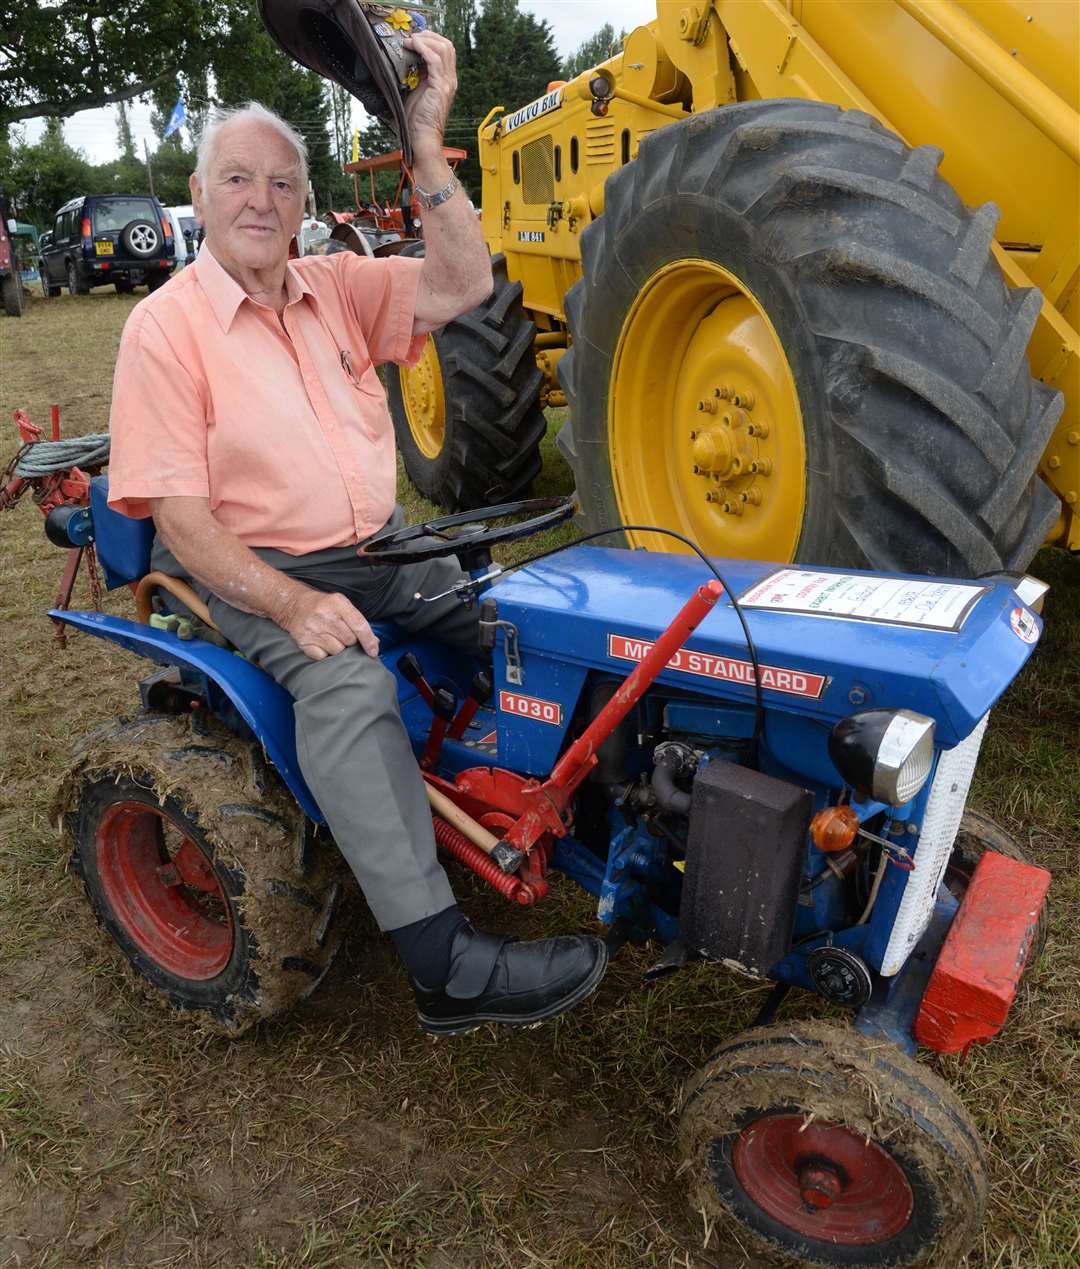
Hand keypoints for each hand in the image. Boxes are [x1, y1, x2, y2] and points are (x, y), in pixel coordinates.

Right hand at [277, 585, 379, 659]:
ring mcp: (312, 629)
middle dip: (349, 640)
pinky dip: (324, 653)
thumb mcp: (342, 605)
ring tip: (329, 636)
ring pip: (337, 650)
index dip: (369, 641)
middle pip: (349, 640)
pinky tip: (320, 642)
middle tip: (340, 633)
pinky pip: (323, 657)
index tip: (373, 652)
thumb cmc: (323, 606)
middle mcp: (324, 615)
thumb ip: (358, 622)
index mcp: (338, 603)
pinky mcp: (303, 641)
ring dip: (337, 647)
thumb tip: (374, 643)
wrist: (294, 605)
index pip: (359, 626)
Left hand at [402, 30, 455, 163]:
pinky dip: (422, 48)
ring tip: (410, 41)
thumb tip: (407, 59)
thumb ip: (416, 75)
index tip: (414, 38)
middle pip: (447, 45)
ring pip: (443, 48)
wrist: (422, 139)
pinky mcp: (440, 86)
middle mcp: (450, 80)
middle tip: (412, 37)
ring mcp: (447, 83)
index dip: (431, 40)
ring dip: (425, 40)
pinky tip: (411, 46)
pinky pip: (434, 58)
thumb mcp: (416, 91)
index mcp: (446, 80)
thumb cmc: (417, 120)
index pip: (445, 51)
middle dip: (429, 36)